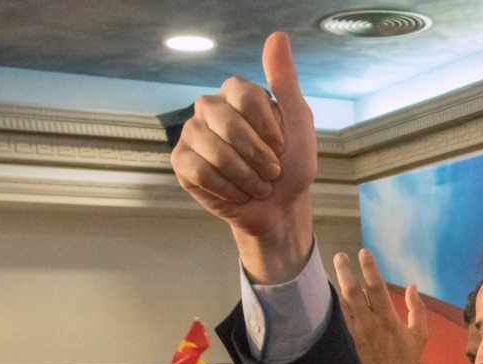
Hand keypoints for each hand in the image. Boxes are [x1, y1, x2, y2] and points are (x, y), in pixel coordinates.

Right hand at [170, 33, 316, 281]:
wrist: (279, 208)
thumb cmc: (291, 165)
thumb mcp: (299, 123)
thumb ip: (286, 81)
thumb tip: (277, 36)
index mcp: (235, 94)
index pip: (245, 95)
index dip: (268, 128)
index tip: (282, 147)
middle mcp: (209, 108)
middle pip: (228, 123)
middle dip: (257, 156)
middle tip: (272, 172)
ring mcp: (192, 134)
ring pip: (214, 150)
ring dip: (246, 176)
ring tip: (258, 185)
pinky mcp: (182, 163)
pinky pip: (199, 171)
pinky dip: (227, 188)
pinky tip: (238, 193)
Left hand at [333, 249, 427, 363]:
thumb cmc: (405, 359)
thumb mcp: (420, 335)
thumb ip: (417, 309)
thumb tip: (412, 286)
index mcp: (388, 320)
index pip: (377, 289)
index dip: (370, 269)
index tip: (363, 252)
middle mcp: (369, 324)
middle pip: (353, 293)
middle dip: (345, 272)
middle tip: (340, 256)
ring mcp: (354, 334)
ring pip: (341, 305)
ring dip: (334, 286)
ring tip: (326, 270)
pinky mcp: (344, 342)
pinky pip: (335, 320)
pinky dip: (328, 306)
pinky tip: (320, 295)